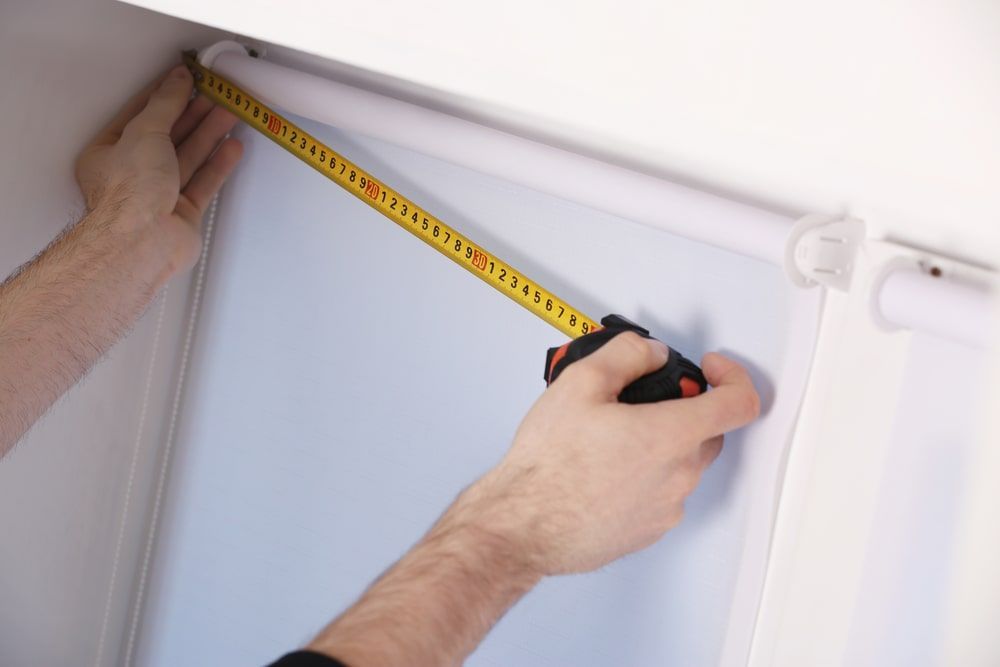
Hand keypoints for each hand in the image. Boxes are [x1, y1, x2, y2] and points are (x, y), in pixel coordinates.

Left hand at [75, 64, 242, 275]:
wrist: (144, 240)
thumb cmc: (131, 189)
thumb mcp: (144, 132)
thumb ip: (165, 103)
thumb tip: (179, 79)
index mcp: (109, 152)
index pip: (139, 116)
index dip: (164, 95)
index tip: (186, 79)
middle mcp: (133, 173)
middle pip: (168, 136)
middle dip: (193, 114)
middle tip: (217, 94)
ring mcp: (159, 194)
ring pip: (188, 157)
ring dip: (210, 134)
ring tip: (231, 112)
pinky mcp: (183, 213)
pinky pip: (203, 182)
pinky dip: (218, 164)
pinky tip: (232, 147)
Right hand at [464, 333, 760, 575]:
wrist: (523, 526)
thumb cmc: (548, 463)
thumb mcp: (580, 382)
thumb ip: (628, 354)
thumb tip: (652, 353)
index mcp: (671, 436)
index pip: (740, 403)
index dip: (732, 377)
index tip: (709, 371)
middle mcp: (679, 477)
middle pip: (708, 432)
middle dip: (682, 409)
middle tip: (635, 401)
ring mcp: (666, 509)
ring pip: (682, 464)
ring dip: (659, 444)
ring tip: (605, 437)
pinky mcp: (648, 532)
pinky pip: (662, 494)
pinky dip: (645, 476)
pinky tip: (602, 470)